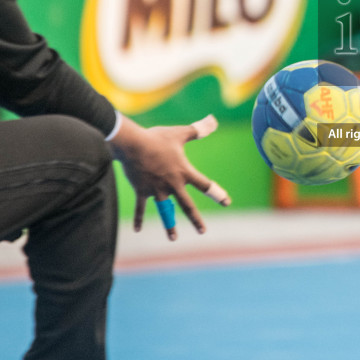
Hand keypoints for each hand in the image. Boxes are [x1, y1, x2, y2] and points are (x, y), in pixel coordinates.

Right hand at [111, 115, 229, 239]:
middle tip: (203, 231)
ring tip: (173, 238)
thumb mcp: (180, 133)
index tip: (227, 202)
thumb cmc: (158, 138)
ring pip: (165, 211)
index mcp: (184, 172)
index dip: (217, 193)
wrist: (133, 145)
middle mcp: (172, 184)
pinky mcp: (142, 191)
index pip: (205, 185)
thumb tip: (213, 120)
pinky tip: (137, 230)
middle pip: (187, 205)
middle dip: (196, 219)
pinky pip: (140, 207)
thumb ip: (198, 129)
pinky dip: (138, 218)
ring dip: (169, 225)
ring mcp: (157, 190)